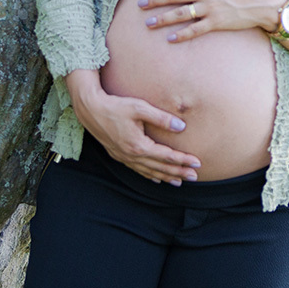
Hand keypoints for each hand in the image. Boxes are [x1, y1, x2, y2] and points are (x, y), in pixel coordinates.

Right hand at [65, 69, 200, 184]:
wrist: (91, 110)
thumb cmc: (116, 106)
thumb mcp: (140, 108)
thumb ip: (161, 118)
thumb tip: (181, 127)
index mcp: (138, 145)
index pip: (166, 156)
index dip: (183, 160)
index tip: (197, 163)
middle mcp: (132, 156)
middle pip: (160, 168)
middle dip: (178, 172)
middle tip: (194, 177)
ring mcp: (124, 158)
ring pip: (149, 172)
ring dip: (166, 176)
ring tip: (179, 181)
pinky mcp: (119, 156)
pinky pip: (138, 170)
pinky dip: (150, 175)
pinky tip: (156, 178)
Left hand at [138, 0, 285, 42]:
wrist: (265, 2)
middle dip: (154, 0)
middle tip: (139, 5)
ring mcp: (210, 8)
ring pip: (179, 14)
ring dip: (162, 18)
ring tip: (148, 23)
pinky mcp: (216, 22)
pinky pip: (194, 29)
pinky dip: (181, 34)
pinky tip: (169, 38)